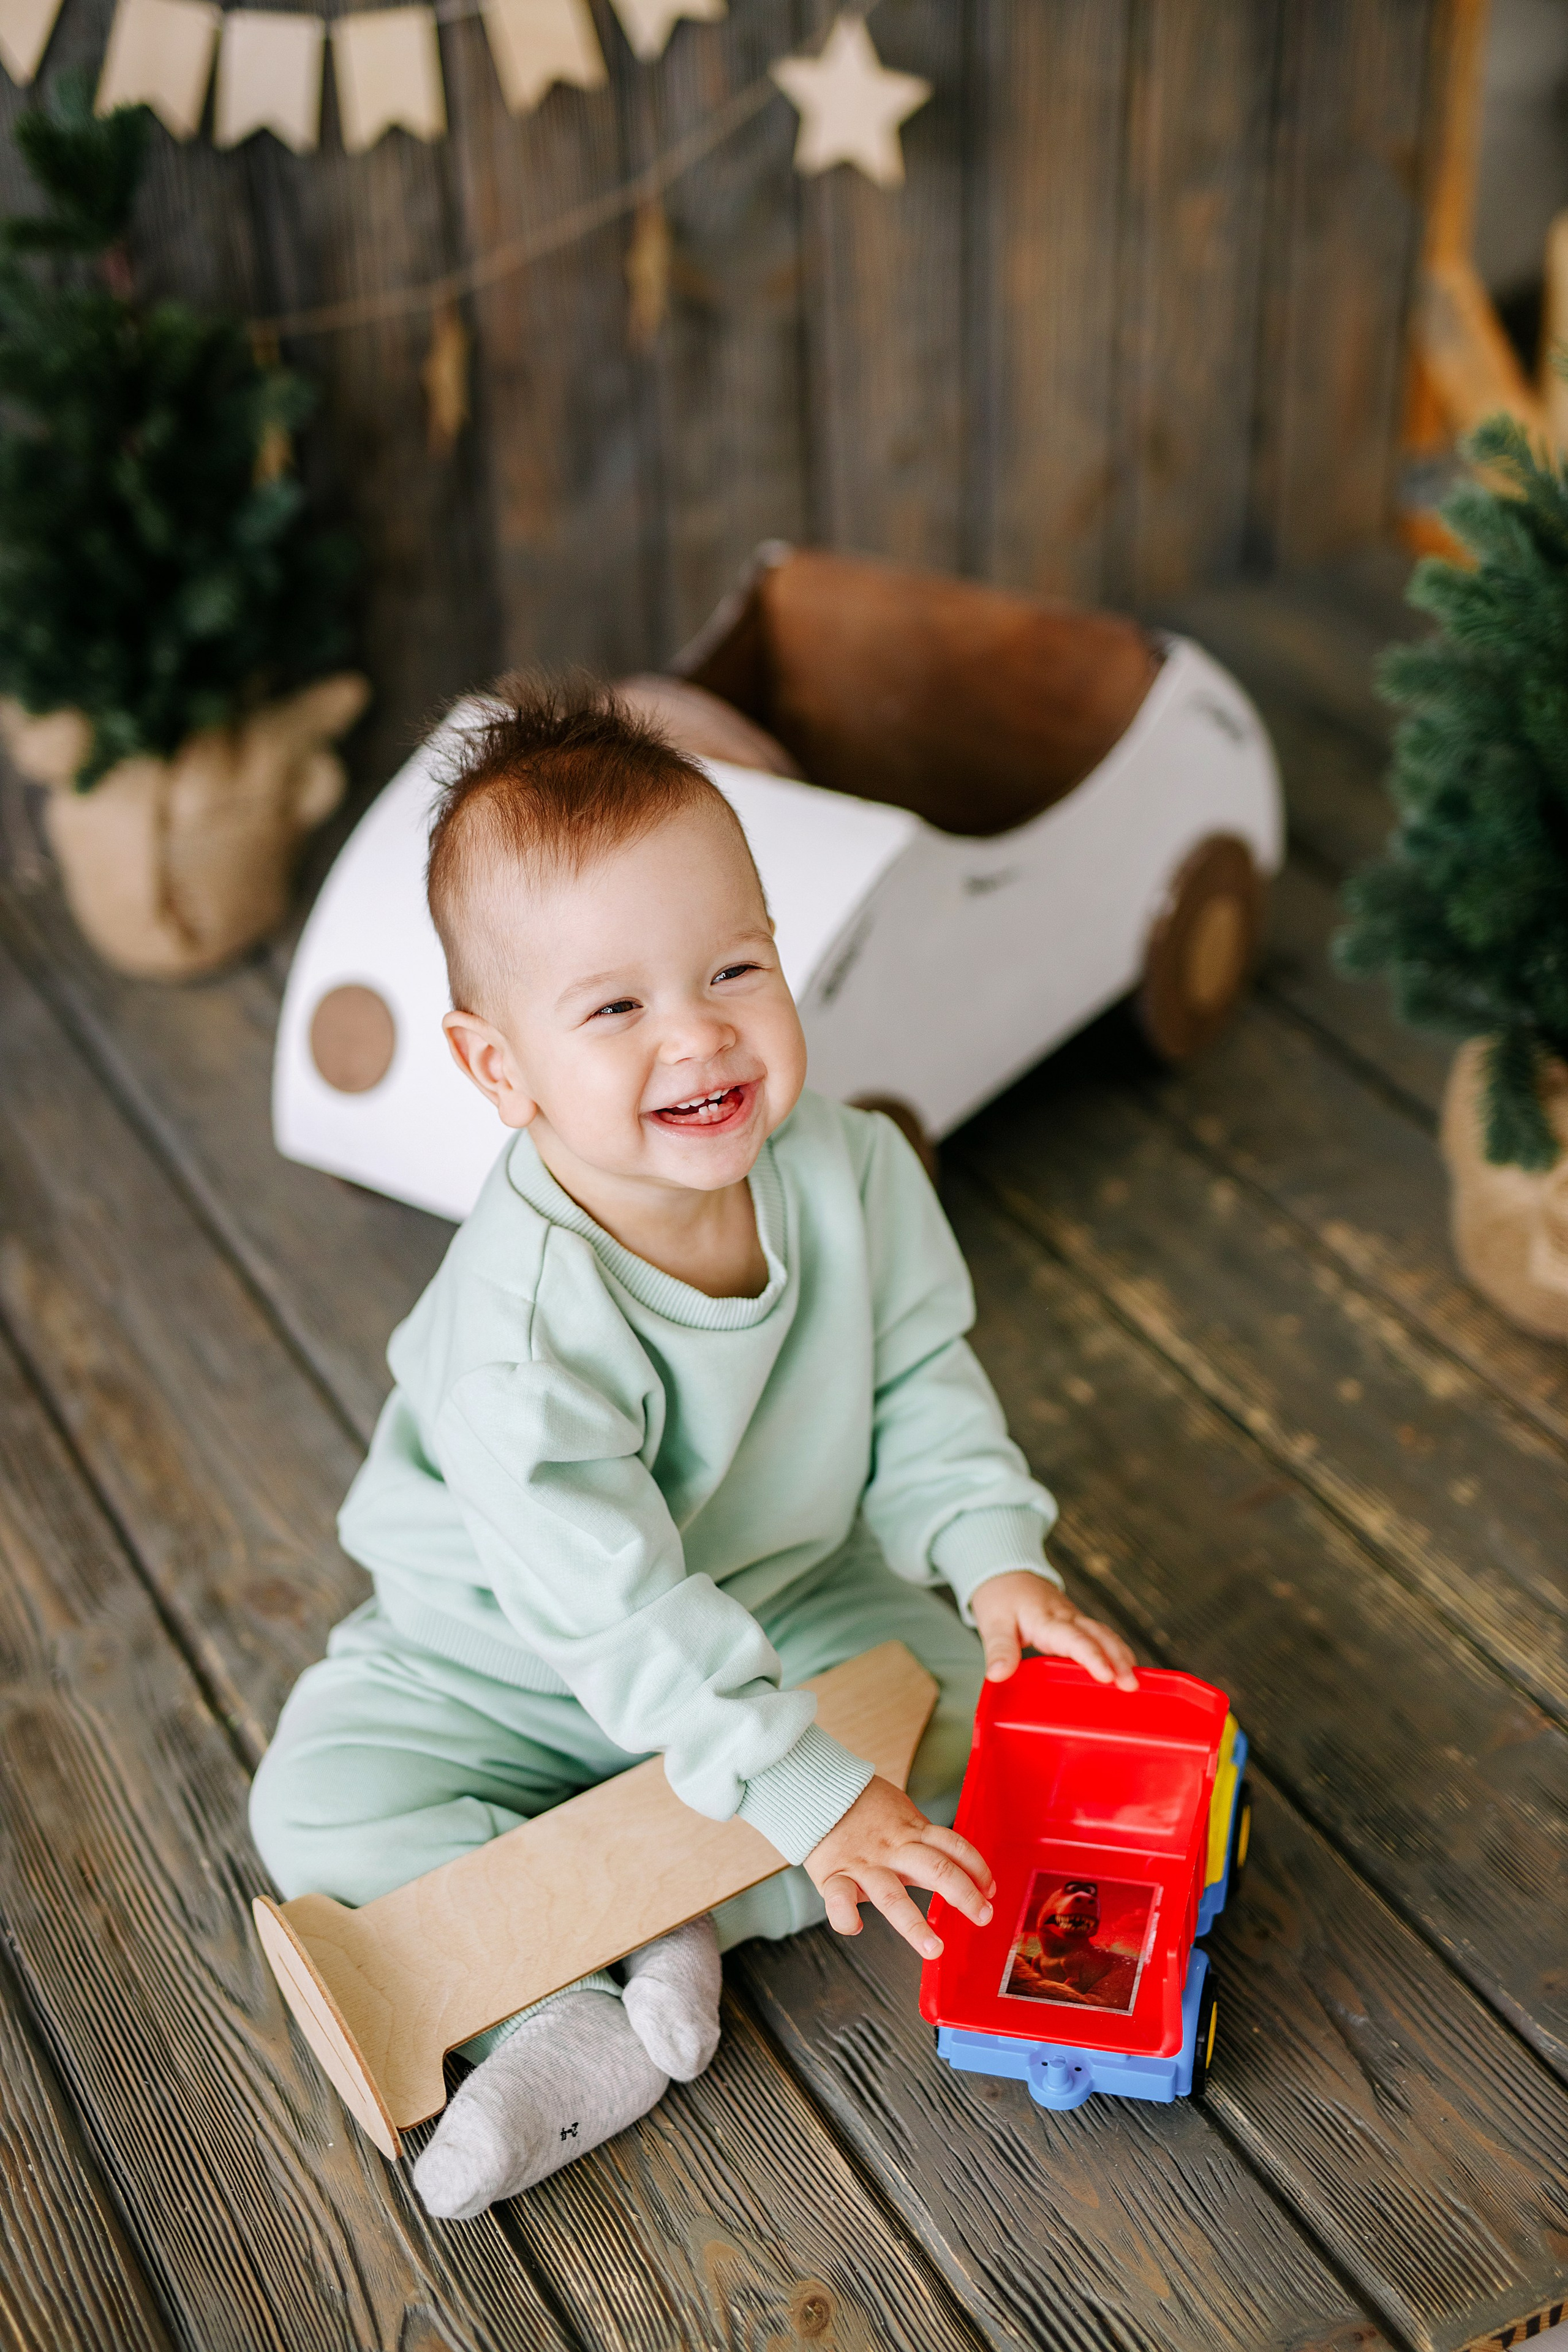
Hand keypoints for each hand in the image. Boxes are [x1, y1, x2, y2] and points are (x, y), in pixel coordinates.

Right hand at [804, 1775, 994, 1960]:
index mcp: (911, 1831)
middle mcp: (892, 1849)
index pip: (953, 1846)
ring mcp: (864, 1863)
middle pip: (935, 1868)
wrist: (817, 1791)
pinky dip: (847, 1917)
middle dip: (964, 1894)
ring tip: (935, 1949)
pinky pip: (840, 1899)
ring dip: (915, 1926)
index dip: (976, 1867)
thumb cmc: (861, 1807)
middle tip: (983, 1916)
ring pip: (892, 1896)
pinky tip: (857, 1928)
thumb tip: (954, 1858)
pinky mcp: (834, 1874)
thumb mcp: (899, 1811)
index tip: (990, 1889)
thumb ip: (921, 1835)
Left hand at [970, 1569, 1138, 1689]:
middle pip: (1100, 1637)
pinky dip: (1116, 1652)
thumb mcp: (993, 1624)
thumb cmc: (1001, 1598)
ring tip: (1135, 1682)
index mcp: (1047, 1619)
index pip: (1075, 1639)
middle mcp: (1067, 1618)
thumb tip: (997, 1676)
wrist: (1006, 1574)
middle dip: (1119, 1660)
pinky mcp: (1077, 1625)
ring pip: (1105, 1635)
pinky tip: (1124, 1670)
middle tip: (1132, 1685)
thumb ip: (999, 1650)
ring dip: (1122, 1657)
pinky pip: (1101, 1637)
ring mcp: (1075, 1620)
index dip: (1092, 1657)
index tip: (1107, 1676)